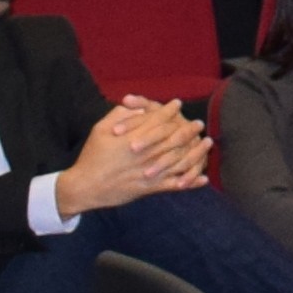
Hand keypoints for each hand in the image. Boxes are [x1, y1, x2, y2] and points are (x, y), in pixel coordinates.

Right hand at [62, 96, 201, 212]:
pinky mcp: (149, 188)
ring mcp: (149, 172)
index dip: (169, 110)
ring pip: (179, 161)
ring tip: (206, 143)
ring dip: (196, 152)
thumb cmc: (92, 156)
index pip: (157, 120)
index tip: (178, 104)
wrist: (85, 186)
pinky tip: (203, 178)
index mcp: (133, 138)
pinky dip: (190, 182)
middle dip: (189, 129)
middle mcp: (145, 154)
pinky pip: (174, 185)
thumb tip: (138, 105)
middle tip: (199, 123)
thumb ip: (120, 115)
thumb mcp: (100, 129)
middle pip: (173, 138)